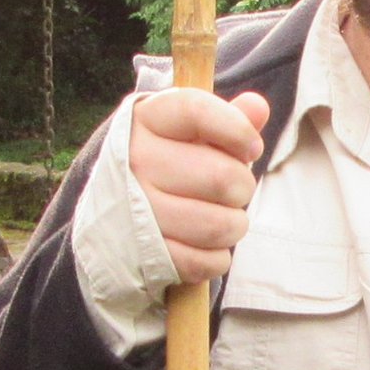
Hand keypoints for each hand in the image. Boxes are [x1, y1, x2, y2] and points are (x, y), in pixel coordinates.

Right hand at [128, 88, 272, 284]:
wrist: (111, 208)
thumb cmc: (166, 160)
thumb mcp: (188, 132)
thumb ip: (226, 118)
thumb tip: (257, 107)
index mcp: (147, 120)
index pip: (197, 112)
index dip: (237, 130)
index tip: (252, 147)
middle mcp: (137, 161)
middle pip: (223, 177)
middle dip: (243, 187)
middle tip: (233, 190)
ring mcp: (139, 211)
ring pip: (220, 225)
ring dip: (234, 225)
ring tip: (221, 217)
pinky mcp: (147, 255)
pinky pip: (206, 262)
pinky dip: (216, 258)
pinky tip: (204, 244)